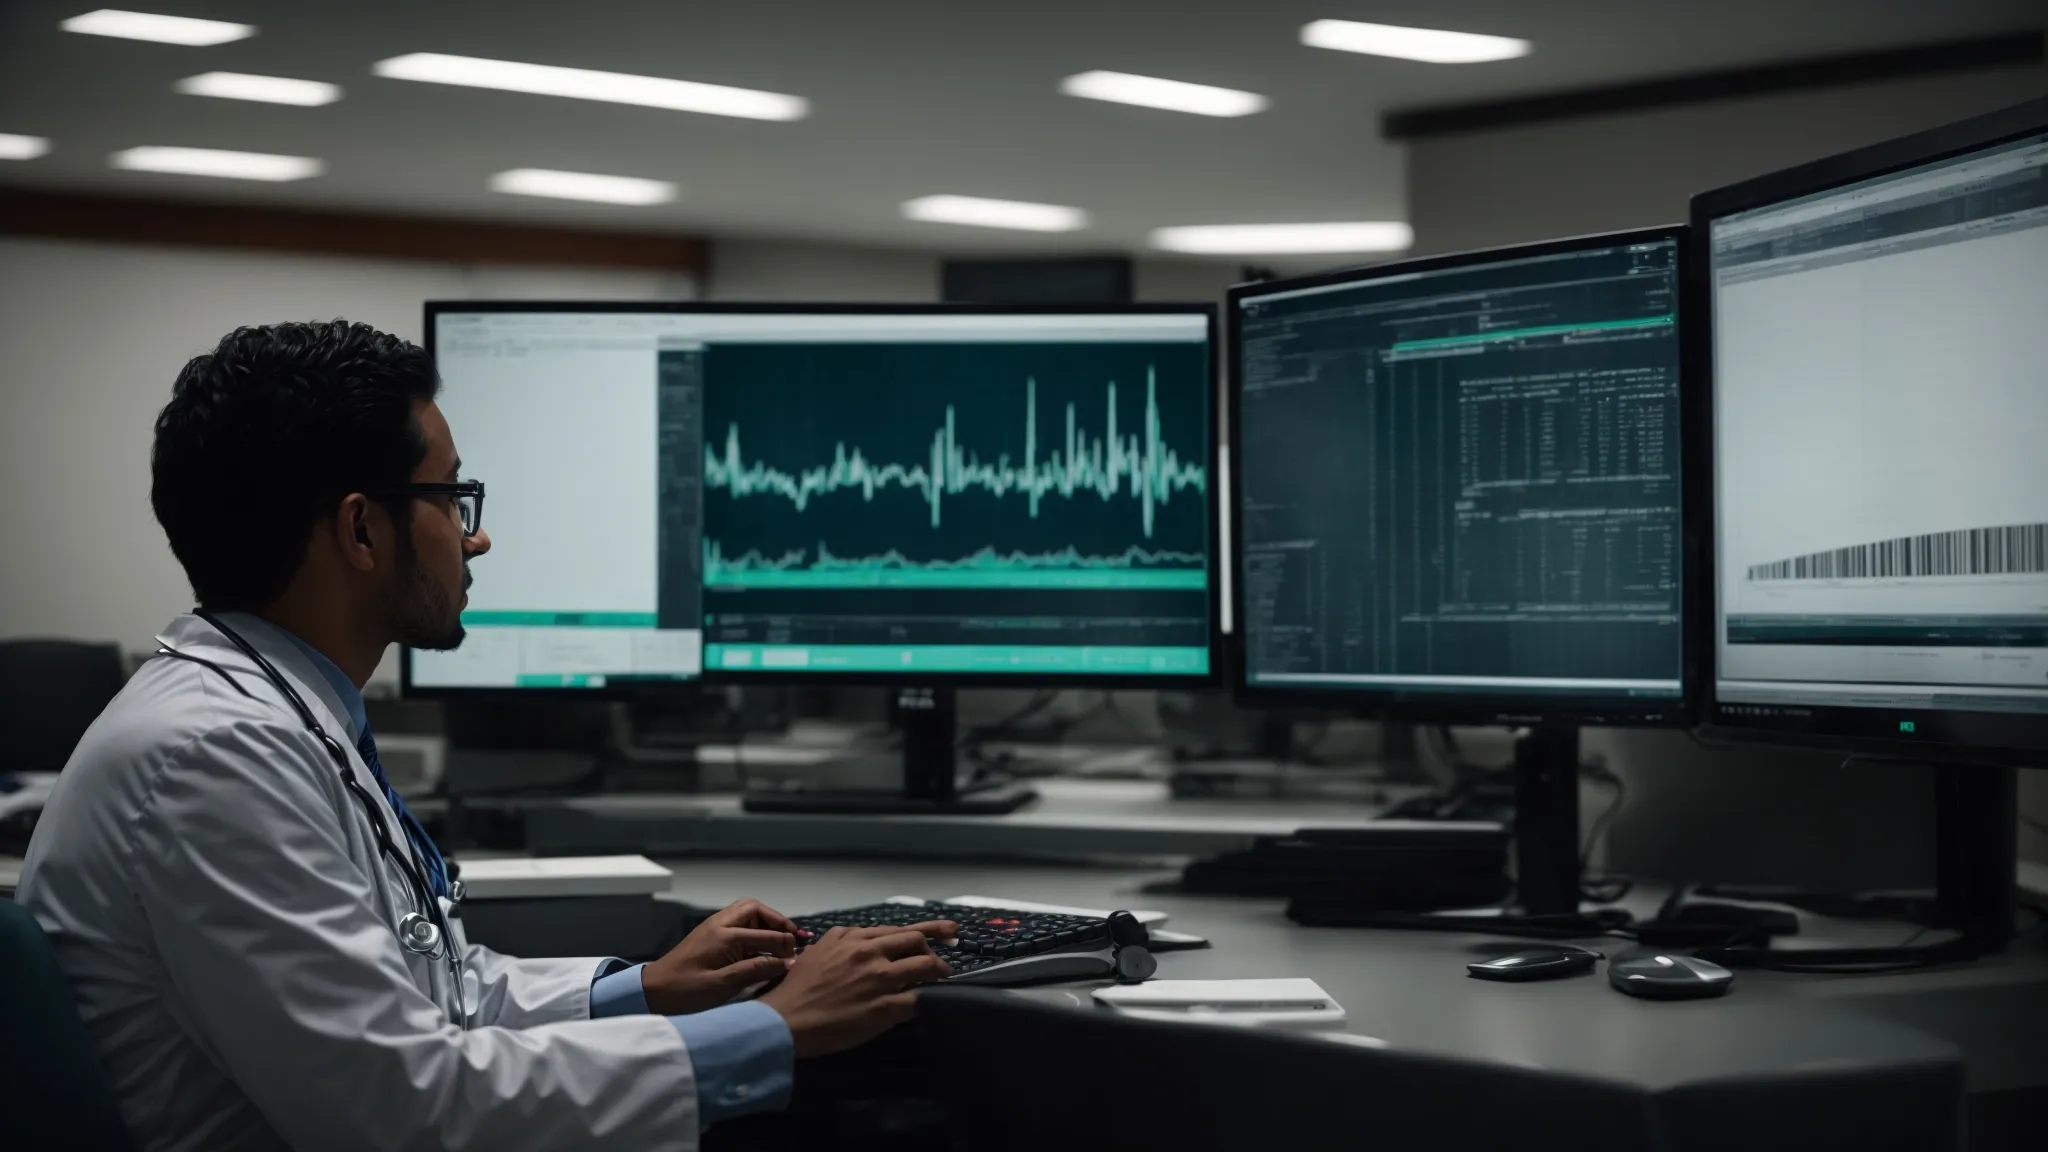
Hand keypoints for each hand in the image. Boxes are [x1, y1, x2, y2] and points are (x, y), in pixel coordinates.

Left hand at [640, 898, 801, 1015]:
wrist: (653, 990)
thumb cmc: (686, 991)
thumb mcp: (723, 985)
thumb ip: (756, 971)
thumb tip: (787, 962)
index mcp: (725, 935)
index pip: (766, 935)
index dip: (786, 948)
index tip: (798, 960)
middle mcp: (720, 924)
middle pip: (755, 908)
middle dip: (777, 921)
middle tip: (792, 939)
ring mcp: (713, 927)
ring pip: (746, 911)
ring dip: (766, 922)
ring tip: (780, 941)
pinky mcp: (710, 934)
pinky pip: (738, 922)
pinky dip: (754, 928)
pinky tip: (761, 946)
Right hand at [758, 922, 956, 1057]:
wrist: (786, 1019)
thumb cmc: (797, 988)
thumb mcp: (819, 951)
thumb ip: (843, 940)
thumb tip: (863, 941)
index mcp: (854, 938)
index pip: (898, 929)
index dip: (928, 930)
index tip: (947, 930)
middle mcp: (869, 952)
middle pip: (916, 941)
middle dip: (934, 949)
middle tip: (942, 959)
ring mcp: (879, 979)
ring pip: (925, 966)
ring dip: (939, 972)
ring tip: (943, 978)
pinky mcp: (884, 1006)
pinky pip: (918, 999)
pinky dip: (927, 999)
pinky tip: (929, 1002)